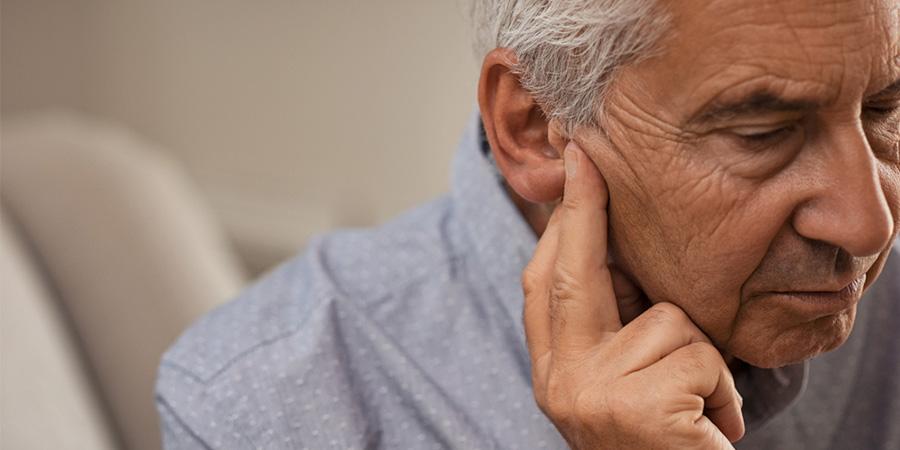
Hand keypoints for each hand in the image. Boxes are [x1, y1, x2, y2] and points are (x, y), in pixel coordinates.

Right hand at [522, 142, 744, 448]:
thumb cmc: (658, 444)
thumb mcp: (620, 385)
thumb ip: (610, 328)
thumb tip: (612, 242)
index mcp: (552, 371)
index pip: (546, 281)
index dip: (561, 222)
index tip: (574, 164)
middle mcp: (559, 383)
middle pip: (572, 273)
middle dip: (584, 207)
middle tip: (584, 150)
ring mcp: (593, 397)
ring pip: (668, 322)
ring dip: (700, 360)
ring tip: (695, 408)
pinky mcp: (640, 413)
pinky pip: (704, 363)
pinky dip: (724, 395)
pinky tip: (708, 431)